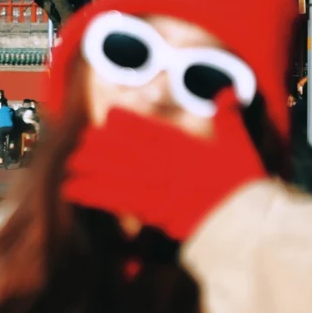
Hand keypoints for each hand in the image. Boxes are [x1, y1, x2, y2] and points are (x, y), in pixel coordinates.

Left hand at [60, 91, 266, 240]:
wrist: (242, 221)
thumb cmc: (242, 183)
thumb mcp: (239, 143)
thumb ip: (228, 115)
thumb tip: (228, 90)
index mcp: (178, 143)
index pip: (143, 126)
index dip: (123, 121)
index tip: (109, 117)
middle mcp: (159, 160)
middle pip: (119, 147)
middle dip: (98, 145)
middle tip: (80, 143)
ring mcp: (151, 184)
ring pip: (111, 171)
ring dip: (88, 168)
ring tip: (69, 165)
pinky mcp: (146, 209)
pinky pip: (113, 199)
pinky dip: (91, 194)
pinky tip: (72, 191)